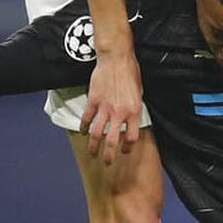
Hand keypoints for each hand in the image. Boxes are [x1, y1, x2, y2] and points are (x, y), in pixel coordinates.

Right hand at [79, 49, 143, 164]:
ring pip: (97, 134)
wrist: (116, 59)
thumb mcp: (139, 92)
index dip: (128, 147)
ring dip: (94, 147)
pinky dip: (84, 127)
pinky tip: (83, 132)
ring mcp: (104, 108)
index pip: (131, 138)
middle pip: (112, 142)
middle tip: (107, 163)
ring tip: (92, 154)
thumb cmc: (131, 73)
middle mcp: (119, 113)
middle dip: (109, 156)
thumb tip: (131, 120)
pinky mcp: (93, 101)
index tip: (125, 150)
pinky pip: (87, 118)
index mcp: (134, 111)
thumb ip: (134, 109)